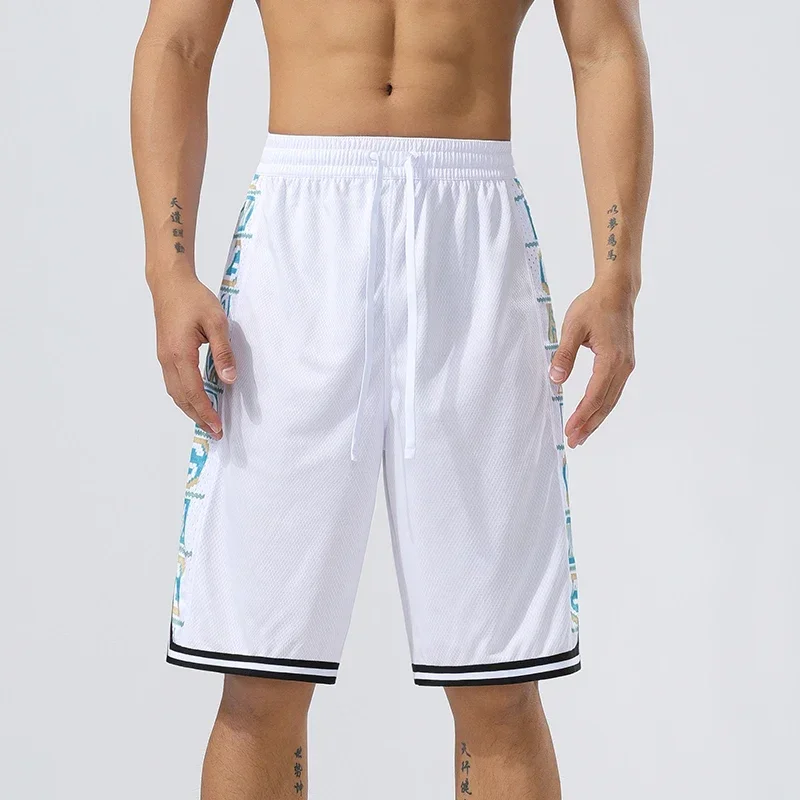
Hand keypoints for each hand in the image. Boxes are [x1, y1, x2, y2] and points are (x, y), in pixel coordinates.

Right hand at [152, 273, 236, 439]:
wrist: (170, 283)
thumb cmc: (193, 299)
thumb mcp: (216, 322)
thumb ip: (223, 352)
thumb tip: (229, 379)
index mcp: (180, 354)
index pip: (194, 392)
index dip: (206, 412)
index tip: (218, 426)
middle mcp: (167, 360)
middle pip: (181, 398)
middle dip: (198, 417)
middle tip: (215, 432)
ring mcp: (163, 357)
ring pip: (175, 392)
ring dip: (190, 409)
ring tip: (206, 421)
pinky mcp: (165, 354)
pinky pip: (173, 383)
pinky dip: (184, 397)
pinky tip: (196, 400)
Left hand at [548, 282, 635, 447]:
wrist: (617, 292)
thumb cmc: (594, 306)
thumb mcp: (573, 327)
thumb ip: (563, 354)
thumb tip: (555, 379)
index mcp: (611, 359)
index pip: (594, 396)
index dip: (582, 415)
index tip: (570, 430)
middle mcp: (623, 366)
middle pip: (606, 404)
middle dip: (589, 425)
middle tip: (574, 442)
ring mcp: (626, 366)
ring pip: (611, 400)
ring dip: (596, 419)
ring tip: (582, 436)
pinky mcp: (624, 364)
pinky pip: (613, 391)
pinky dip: (603, 407)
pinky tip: (593, 415)